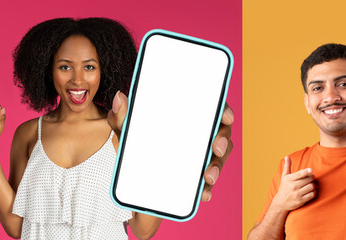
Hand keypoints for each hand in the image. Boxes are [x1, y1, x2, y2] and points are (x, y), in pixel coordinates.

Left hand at [106, 91, 234, 201]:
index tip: (226, 117)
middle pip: (221, 133)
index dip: (224, 110)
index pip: (212, 107)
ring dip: (218, 166)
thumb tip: (119, 98)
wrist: (132, 181)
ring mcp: (201, 156)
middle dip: (223, 141)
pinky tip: (203, 194)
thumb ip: (121, 117)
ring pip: (219, 158)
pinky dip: (207, 188)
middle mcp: (199, 135)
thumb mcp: (127, 133)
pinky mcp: (197, 176)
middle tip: (215, 149)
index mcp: (187, 118)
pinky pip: (209, 181)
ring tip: (208, 177)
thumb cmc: (136, 146)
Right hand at [271, 156, 315, 210]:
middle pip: (308, 179)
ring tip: (310, 184)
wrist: (281, 202)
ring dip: (313, 185)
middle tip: (310, 178)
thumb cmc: (284, 187)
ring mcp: (297, 194)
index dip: (306, 171)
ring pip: (311, 186)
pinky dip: (313, 192)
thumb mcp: (284, 177)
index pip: (299, 174)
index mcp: (289, 179)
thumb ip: (287, 166)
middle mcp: (293, 186)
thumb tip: (287, 156)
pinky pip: (312, 194)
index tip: (311, 170)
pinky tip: (311, 191)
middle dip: (311, 178)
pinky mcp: (301, 200)